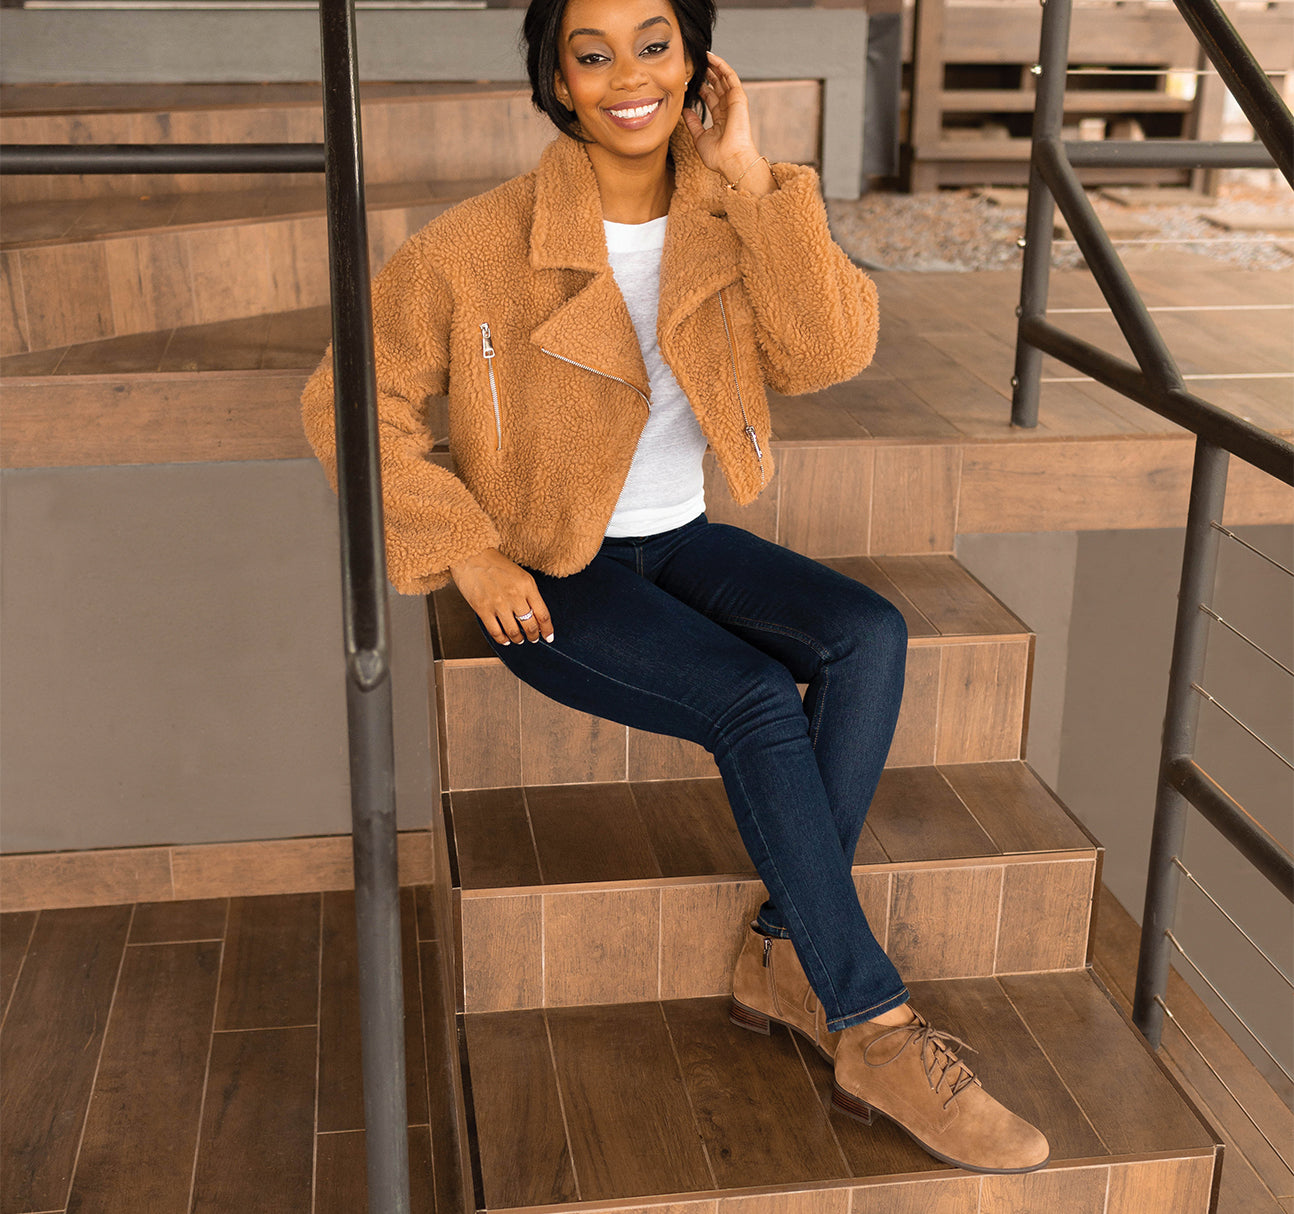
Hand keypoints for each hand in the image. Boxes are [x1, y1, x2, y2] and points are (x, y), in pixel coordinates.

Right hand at [449, 548, 553, 644]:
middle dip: (534, 636)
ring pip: (514, 632)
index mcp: (527, 585)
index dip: (548, 630)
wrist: (471, 555)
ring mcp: (498, 604)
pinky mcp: (482, 609)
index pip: (543, 614)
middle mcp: (515, 595)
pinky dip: (502, 639)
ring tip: (519, 639)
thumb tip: (535, 616)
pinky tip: (505, 639)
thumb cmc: (495, 563)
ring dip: (518, 639)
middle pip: (530, 626)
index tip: (549, 637)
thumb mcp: (520, 575)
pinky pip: (496, 632)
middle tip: (533, 638)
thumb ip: (529, 594)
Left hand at [682, 53, 772, 194]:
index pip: (710, 98)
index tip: (691, 81)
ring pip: (723, 79)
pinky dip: (722, 67)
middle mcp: (728, 109)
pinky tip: (712, 58)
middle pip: (717, 86)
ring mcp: (734, 103)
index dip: (701, 88)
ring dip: (714, 67)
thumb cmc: (718, 156)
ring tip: (703, 56)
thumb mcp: (699, 138)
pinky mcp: (738, 98)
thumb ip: (693, 123)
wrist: (731, 160)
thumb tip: (685, 111)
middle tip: (696, 64)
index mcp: (720, 119)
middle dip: (707, 74)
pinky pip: (730, 77)